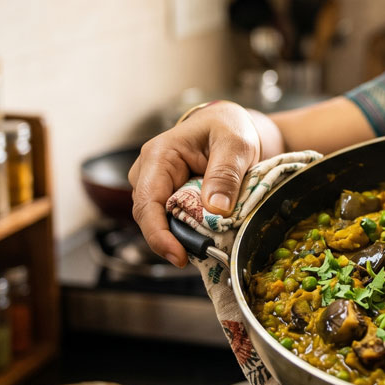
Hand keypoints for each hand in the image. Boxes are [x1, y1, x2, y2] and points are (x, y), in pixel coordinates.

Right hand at [128, 102, 272, 266]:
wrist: (230, 127)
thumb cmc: (228, 128)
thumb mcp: (236, 144)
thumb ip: (226, 174)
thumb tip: (216, 209)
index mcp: (158, 156)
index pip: (148, 202)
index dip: (159, 234)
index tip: (179, 256)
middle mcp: (149, 174)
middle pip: (152, 218)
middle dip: (176, 240)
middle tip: (208, 253)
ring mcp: (156, 188)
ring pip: (164, 223)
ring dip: (187, 237)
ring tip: (213, 245)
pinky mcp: (169, 199)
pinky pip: (176, 222)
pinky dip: (192, 232)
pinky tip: (210, 236)